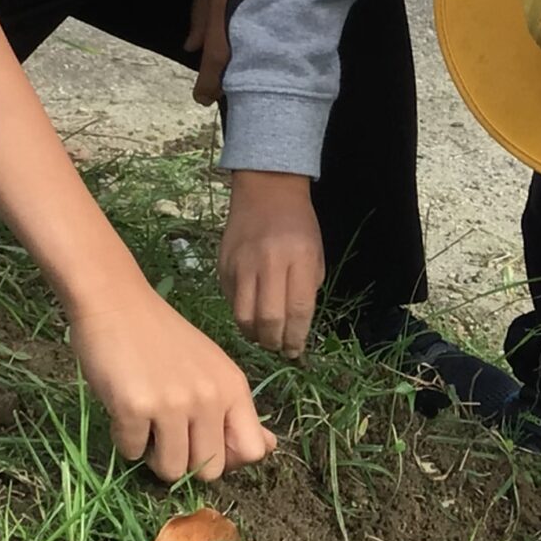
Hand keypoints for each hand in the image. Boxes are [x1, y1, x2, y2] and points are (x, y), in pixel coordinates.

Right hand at [70, 285, 275, 482]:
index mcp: (233, 388)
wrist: (115, 302)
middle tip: (167, 435)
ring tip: (146, 426)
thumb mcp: (212, 368)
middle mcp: (210, 397)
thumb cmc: (162, 337)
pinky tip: (124, 410)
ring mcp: (173, 403)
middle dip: (186, 463)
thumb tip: (269, 447)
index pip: (253, 451)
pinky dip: (125, 440)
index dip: (228, 459)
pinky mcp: (135, 407)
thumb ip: (235, 409)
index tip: (205, 446)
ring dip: (154, 457)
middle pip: (210, 470)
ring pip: (172, 471)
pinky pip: (132, 453)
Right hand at [219, 169, 322, 357]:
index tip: (296, 350)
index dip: (297, 337)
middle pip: (269, 318)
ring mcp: (242, 264)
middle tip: (278, 347)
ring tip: (263, 337)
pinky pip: (231, 301)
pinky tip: (250, 314)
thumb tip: (296, 327)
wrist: (266, 189)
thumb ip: (307, 289)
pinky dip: (241, 314)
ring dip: (254, 334)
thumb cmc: (298, 223)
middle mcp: (269, 262)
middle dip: (275, 341)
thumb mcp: (316, 253)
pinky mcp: (223, 265)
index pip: (298, 309)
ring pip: (244, 315)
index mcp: (300, 258)